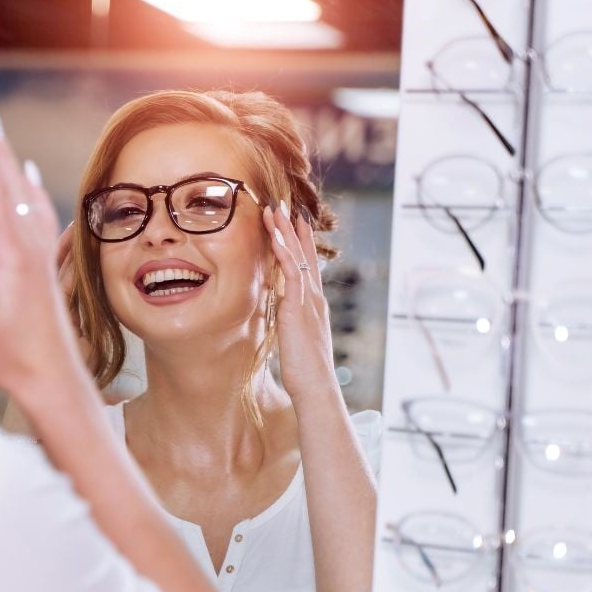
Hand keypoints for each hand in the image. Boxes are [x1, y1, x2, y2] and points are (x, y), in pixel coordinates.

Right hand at [0, 123, 86, 398]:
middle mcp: (29, 245)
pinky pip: (37, 211)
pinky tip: (29, 176)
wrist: (54, 379)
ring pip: (25, 193)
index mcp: (10, 252)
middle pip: (11, 183)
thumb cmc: (11, 354)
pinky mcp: (44, 264)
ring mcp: (40, 252)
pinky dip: (28, 186)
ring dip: (9, 161)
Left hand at [261, 201, 339, 398]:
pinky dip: (284, 251)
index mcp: (313, 305)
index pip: (308, 266)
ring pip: (298, 257)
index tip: (294, 222)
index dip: (301, 243)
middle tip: (284, 205)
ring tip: (275, 209)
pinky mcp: (299, 307)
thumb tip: (283, 314)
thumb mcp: (296, 339)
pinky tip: (275, 234)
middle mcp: (314, 298)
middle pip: (305, 255)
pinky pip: (292, 272)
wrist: (316, 386)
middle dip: (293, 229)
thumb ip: (292, 322)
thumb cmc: (305, 370)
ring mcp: (308, 300)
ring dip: (285, 231)